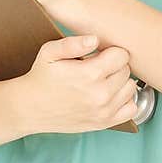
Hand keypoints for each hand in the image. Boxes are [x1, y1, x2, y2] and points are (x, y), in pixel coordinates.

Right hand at [24, 35, 138, 133]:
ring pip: (130, 88)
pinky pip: (131, 109)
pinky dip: (124, 101)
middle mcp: (100, 94)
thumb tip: (94, 39)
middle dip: (114, 66)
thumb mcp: (49, 53)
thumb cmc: (41, 78)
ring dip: (120, 82)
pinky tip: (110, 95)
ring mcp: (104, 111)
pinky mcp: (104, 123)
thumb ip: (72, 43)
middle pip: (126, 70)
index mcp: (89, 74)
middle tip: (97, 68)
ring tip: (102, 81)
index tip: (99, 55)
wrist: (30, 108)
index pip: (121, 55)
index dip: (110, 51)